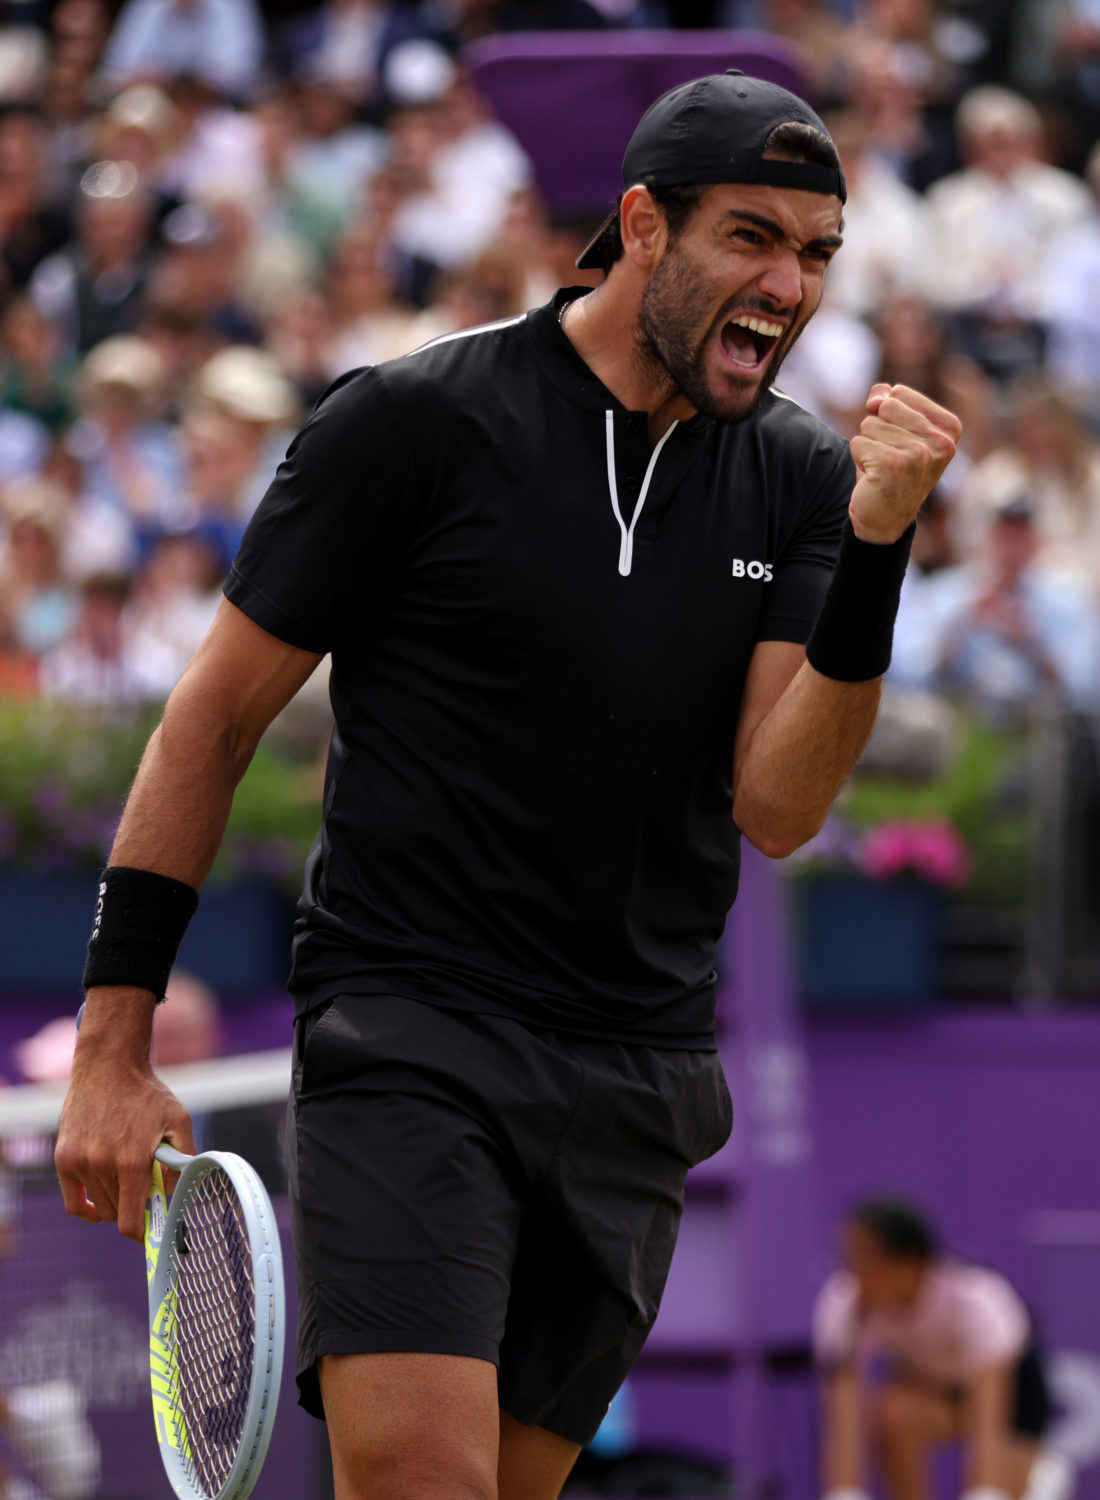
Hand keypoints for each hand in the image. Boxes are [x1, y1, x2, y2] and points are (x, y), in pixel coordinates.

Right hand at [55, 990, 195, 1241]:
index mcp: (132, 1161)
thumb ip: (183, 1160)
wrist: (110, 1065)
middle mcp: (102, 1165)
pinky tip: (100, 1203)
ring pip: (99, 1207)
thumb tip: (181, 1194)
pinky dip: (87, 1208)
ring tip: (127, 1176)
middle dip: (134, 1210)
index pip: (131, 1222)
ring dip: (115, 1201)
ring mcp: (79, 1162)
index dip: (144, 1234)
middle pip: (116, 1215)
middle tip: (147, 1194)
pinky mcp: (64, 1158)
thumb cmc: (148, 1094)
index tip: (154, 1233)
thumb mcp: (178, 1121)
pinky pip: (72, 1201)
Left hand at [848, 384, 960, 545]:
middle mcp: (940, 441)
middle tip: (887, 458)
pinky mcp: (893, 465)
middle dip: (876, 430)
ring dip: (867, 447)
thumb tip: (877, 395)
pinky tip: (873, 477)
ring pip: (868, 424)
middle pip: (883, 406)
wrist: (884, 520)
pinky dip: (858, 459)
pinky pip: (857, 442)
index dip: (887, 416)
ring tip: (881, 468)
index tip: (899, 443)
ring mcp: (919, 453)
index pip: (899, 392)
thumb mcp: (895, 431)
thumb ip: (887, 401)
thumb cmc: (890, 471)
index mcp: (949, 427)